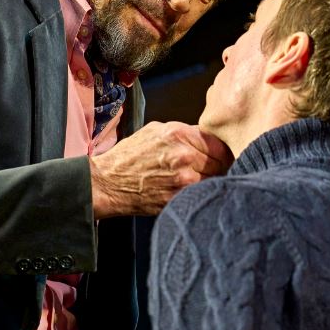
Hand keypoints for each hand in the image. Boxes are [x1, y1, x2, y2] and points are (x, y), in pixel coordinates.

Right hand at [89, 121, 232, 218]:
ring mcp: (183, 179)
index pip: (217, 141)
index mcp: (178, 134)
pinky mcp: (179, 198)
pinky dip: (202, 192)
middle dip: (220, 164)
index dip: (221, 148)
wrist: (108, 183)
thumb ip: (183, 132)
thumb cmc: (129, 156)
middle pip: (221, 161)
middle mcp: (184, 155)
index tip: (221, 154)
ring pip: (215, 179)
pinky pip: (203, 193)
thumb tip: (205, 137)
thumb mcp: (154, 131)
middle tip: (215, 168)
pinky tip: (193, 190)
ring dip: (212, 179)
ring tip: (202, 179)